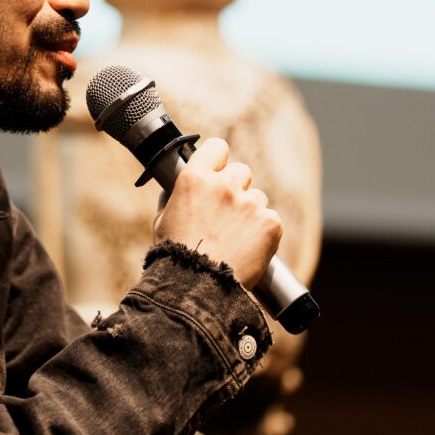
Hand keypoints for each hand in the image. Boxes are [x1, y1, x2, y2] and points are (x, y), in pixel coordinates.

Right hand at [154, 138, 281, 288]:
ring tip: (235, 237)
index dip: (218, 159)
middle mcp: (224, 185)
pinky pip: (270, 219)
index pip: (217, 147)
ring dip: (249, 211)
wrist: (198, 286)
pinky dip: (263, 232)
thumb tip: (179, 189)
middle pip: (241, 171)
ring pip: (257, 197)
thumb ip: (175, 198)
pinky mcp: (270, 223)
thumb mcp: (163, 220)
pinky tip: (248, 247)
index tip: (218, 170)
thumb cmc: (175, 255)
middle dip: (235, 188)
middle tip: (225, 213)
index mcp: (195, 179)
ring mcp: (249, 203)